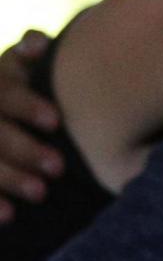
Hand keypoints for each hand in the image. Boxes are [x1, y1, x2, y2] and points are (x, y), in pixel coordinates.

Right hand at [0, 30, 62, 220]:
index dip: (27, 105)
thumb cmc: (11, 90)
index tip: (57, 121)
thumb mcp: (13, 68)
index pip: (3, 92)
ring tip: (42, 193)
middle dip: (25, 149)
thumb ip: (27, 53)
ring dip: (9, 178)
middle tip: (59, 167)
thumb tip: (39, 44)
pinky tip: (9, 216)